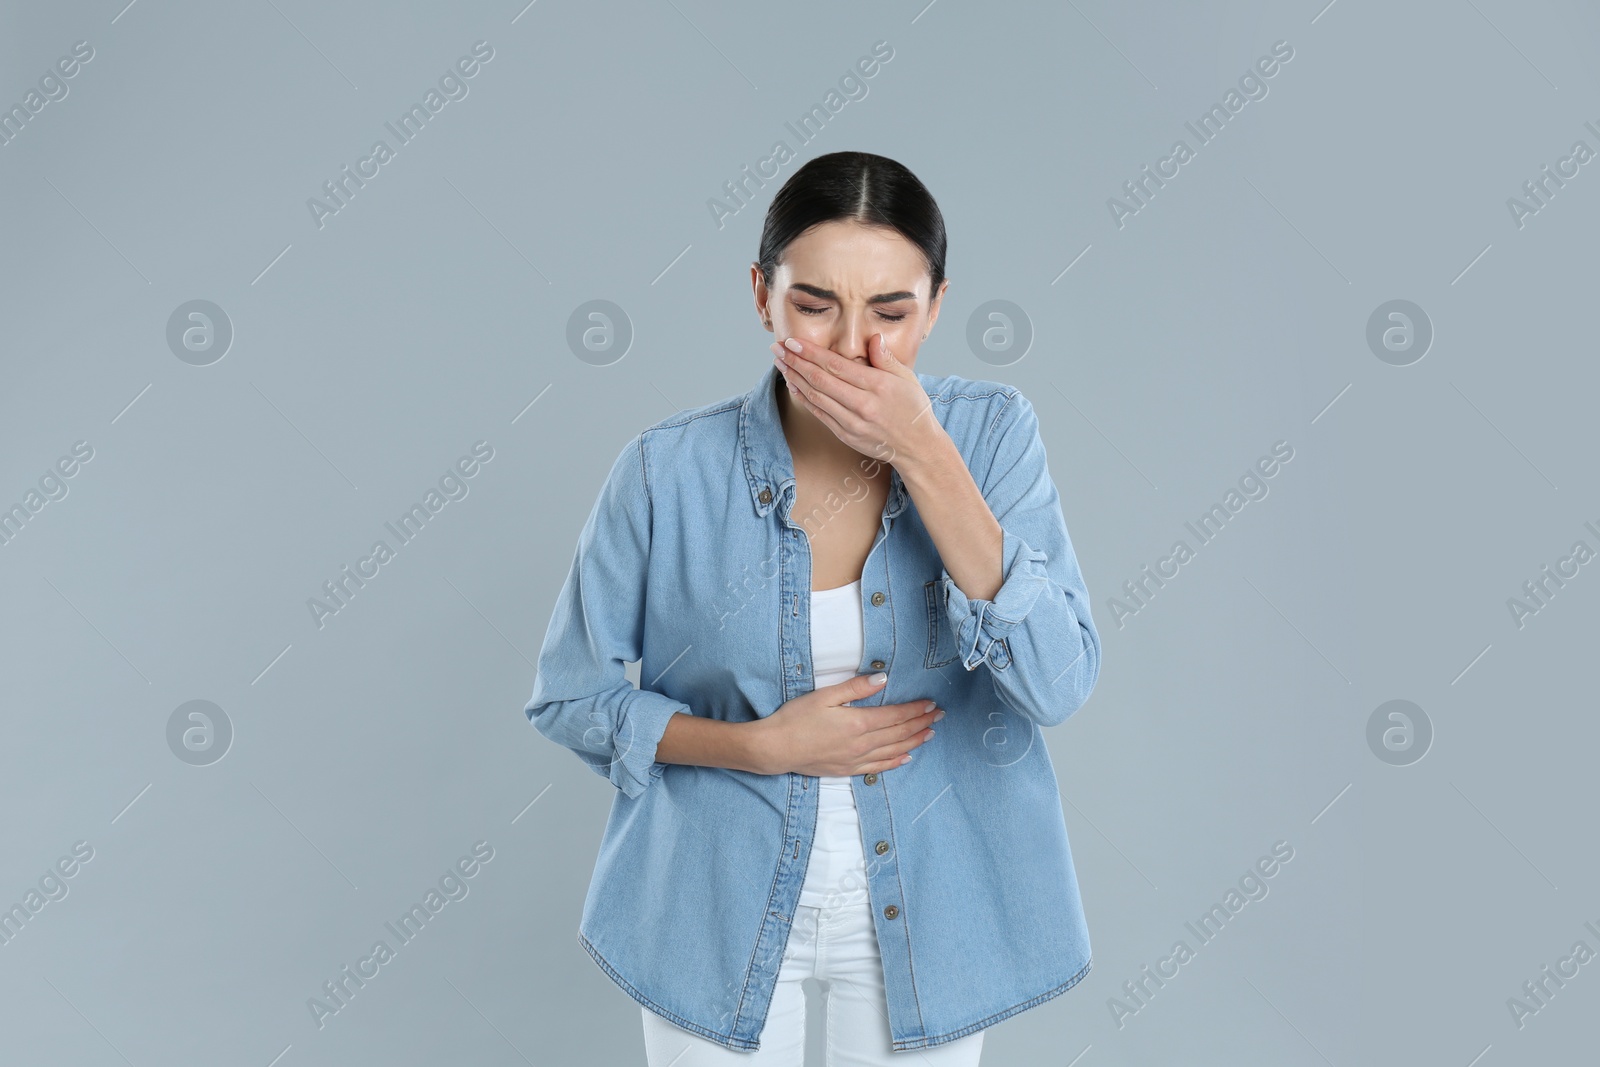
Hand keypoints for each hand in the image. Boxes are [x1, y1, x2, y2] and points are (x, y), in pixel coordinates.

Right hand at [747, 672, 943, 776]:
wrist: (776, 748)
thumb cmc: (796, 718)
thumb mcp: (824, 695)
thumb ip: (856, 687)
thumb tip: (882, 679)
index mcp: (858, 723)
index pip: (895, 716)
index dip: (915, 709)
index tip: (931, 703)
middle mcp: (862, 744)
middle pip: (899, 733)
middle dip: (921, 723)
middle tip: (939, 716)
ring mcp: (856, 759)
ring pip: (893, 751)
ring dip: (914, 741)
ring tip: (930, 734)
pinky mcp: (847, 769)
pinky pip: (878, 767)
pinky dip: (895, 762)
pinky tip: (906, 757)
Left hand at [771, 332, 943, 467]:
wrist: (918, 447)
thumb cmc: (913, 408)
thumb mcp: (906, 378)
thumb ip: (886, 358)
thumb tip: (872, 338)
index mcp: (878, 386)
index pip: (836, 366)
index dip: (811, 353)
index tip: (793, 342)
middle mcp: (863, 405)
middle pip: (820, 380)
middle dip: (795, 362)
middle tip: (777, 348)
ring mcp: (852, 423)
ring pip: (816, 397)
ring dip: (794, 379)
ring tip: (780, 363)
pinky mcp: (846, 435)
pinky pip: (819, 414)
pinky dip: (803, 398)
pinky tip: (793, 385)